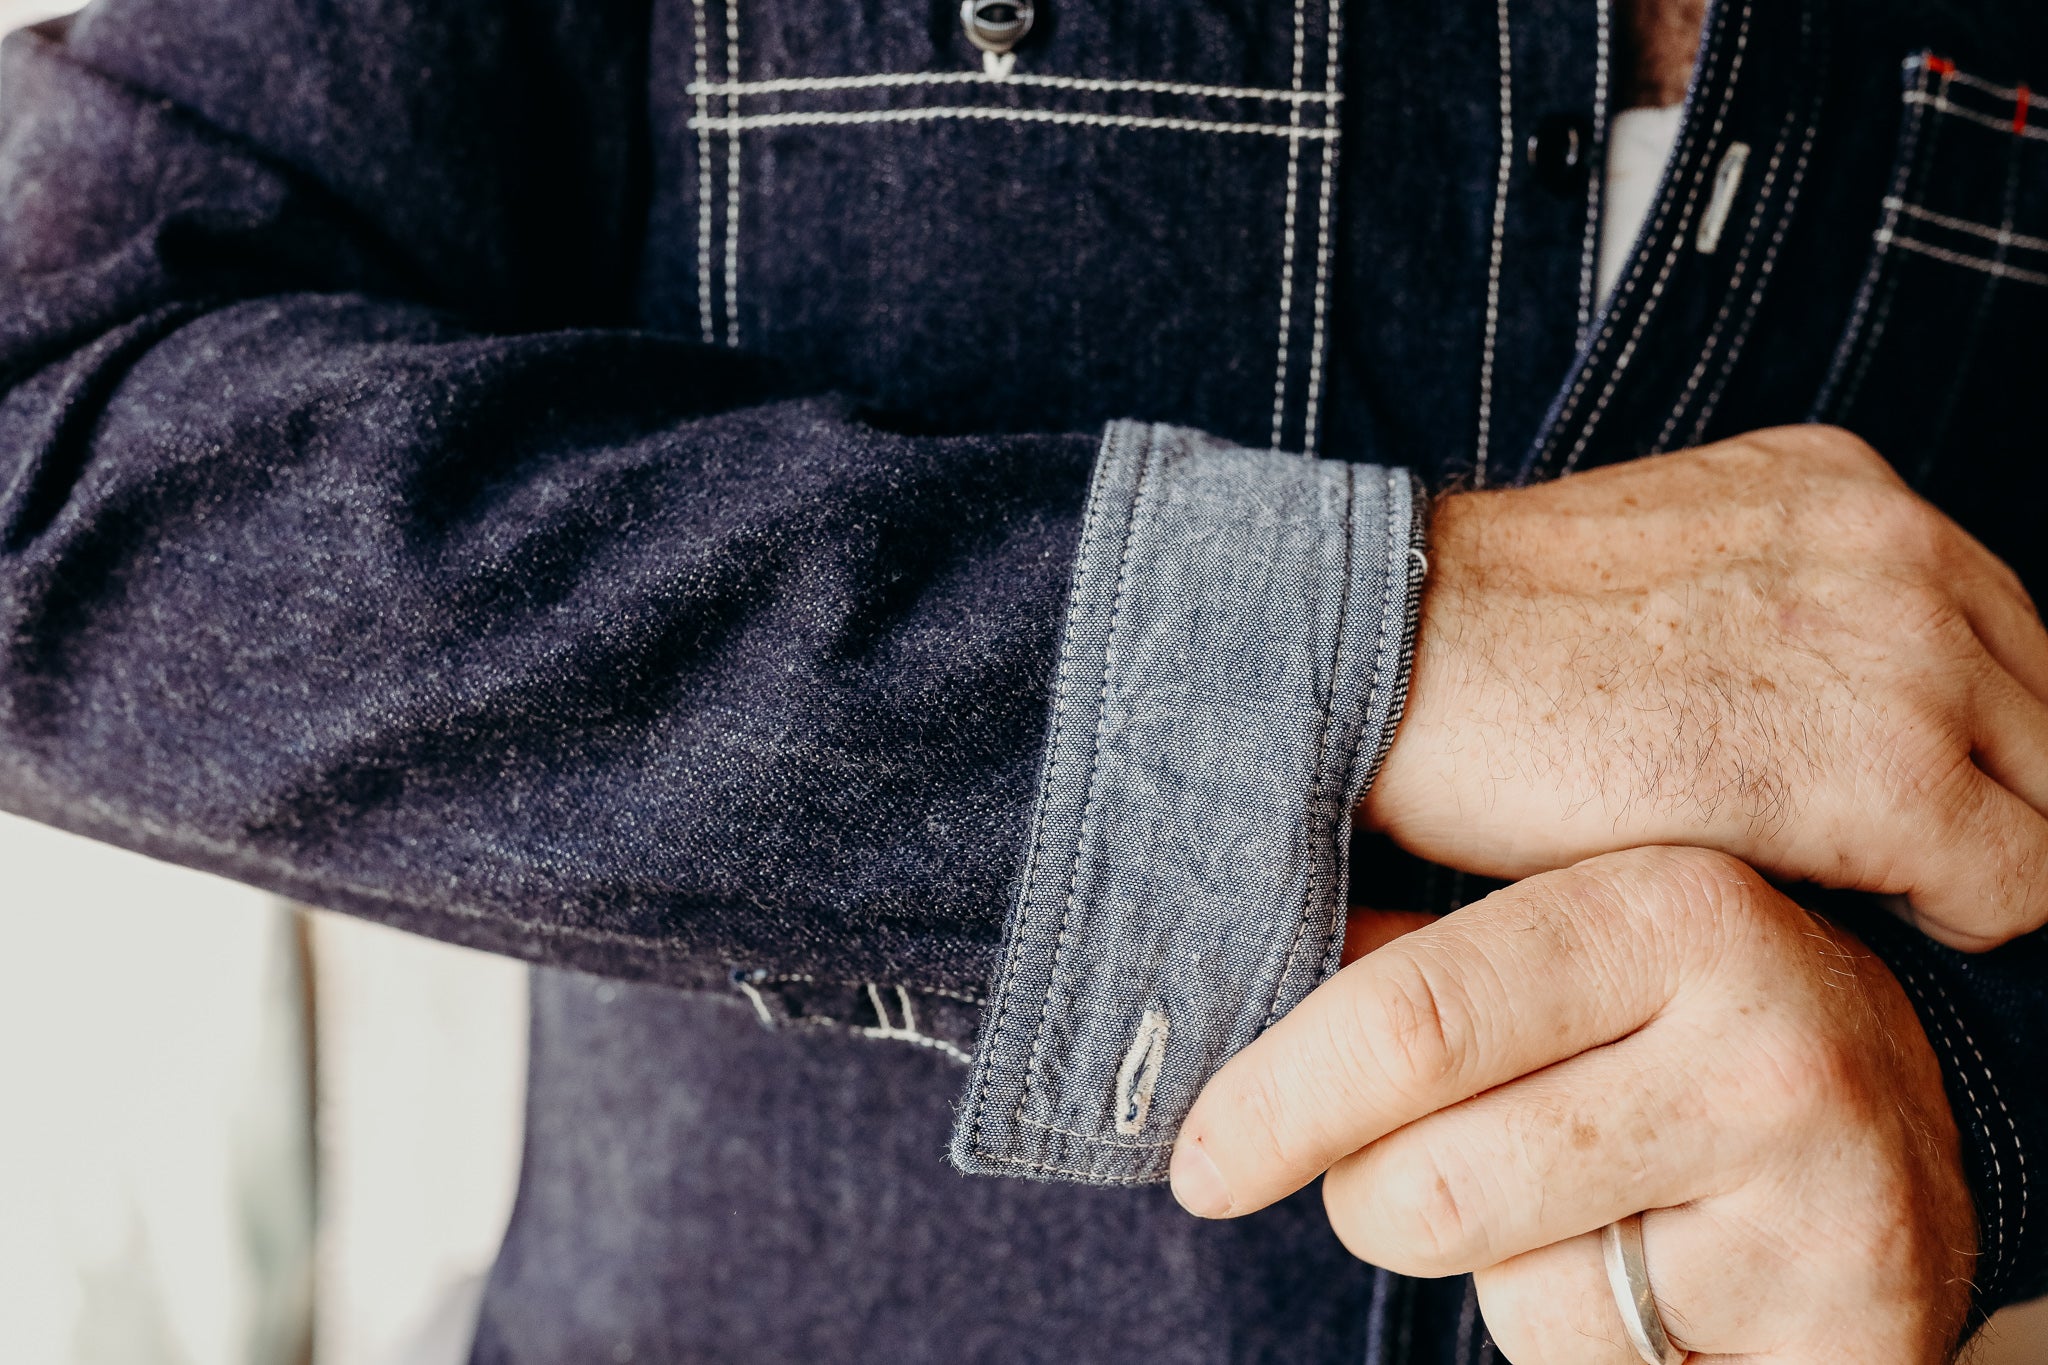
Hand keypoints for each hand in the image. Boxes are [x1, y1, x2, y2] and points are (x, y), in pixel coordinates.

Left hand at [1174, 847, 1977, 1362]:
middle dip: (1367, 1197)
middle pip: (1425, 1188)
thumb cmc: (1681, 1013)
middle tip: (1399, 1171)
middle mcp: (1764, 1050)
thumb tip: (1220, 990)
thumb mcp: (1571, 938)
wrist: (1915, 1114)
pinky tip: (1654, 1262)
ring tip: (1576, 1196)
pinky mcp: (1851, 1338)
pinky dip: (1579, 1335)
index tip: (1198, 1160)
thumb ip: (1415, 961)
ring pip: (1504, 1294)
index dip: (1272, 1105)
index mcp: (1670, 912)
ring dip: (1489, 1267)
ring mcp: (1821, 1205)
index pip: (1410, 1025)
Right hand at [1361, 425, 2047, 949]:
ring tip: (1855, 886)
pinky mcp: (1886, 771)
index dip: (1958, 733)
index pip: (2001, 634)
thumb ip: (1778, 598)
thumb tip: (1820, 701)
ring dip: (1972, 855)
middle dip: (1981, 793)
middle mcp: (1906, 548)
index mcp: (1850, 489)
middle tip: (1873, 857)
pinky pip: (2022, 885)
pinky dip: (1958, 916)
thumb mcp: (1664, 560)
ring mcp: (1911, 651)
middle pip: (2046, 714)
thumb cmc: (1484, 639)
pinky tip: (1844, 909)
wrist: (1391, 658)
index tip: (1879, 795)